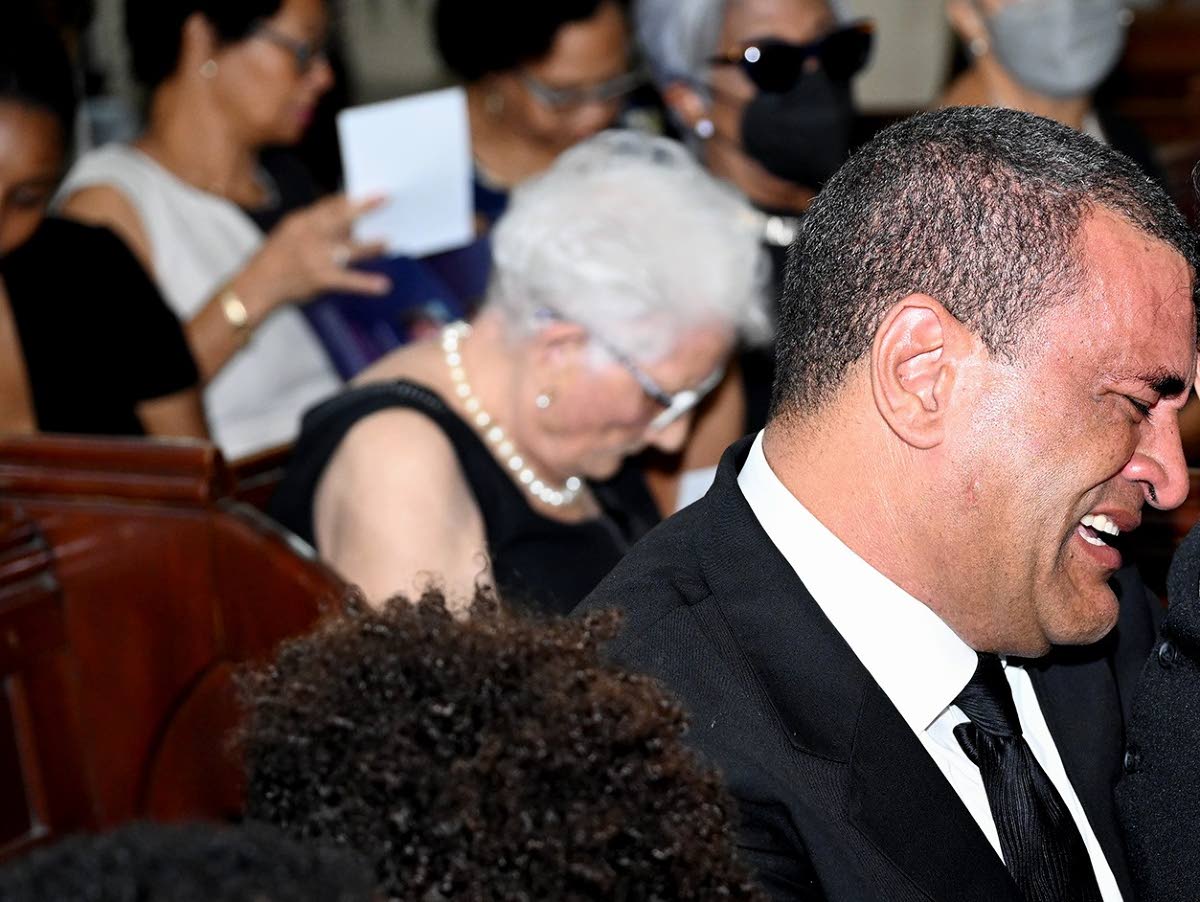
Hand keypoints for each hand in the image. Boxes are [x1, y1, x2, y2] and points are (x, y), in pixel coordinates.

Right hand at [242, 195, 391, 313]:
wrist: (257, 286)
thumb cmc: (277, 259)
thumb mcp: (290, 233)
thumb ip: (316, 226)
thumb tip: (348, 221)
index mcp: (301, 221)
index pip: (329, 205)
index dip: (350, 200)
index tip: (370, 194)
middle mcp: (309, 234)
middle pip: (341, 217)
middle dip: (364, 207)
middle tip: (385, 198)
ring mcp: (315, 256)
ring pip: (350, 248)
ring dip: (371, 246)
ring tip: (387, 242)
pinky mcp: (320, 278)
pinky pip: (348, 280)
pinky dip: (367, 283)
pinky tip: (384, 285)